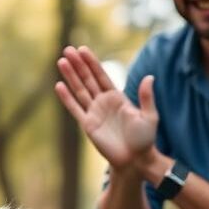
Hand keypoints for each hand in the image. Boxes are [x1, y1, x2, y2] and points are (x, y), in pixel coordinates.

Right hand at [54, 46, 157, 169]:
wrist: (135, 159)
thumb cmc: (145, 139)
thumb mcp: (150, 116)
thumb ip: (146, 97)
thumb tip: (149, 77)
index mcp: (117, 97)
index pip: (102, 76)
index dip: (92, 63)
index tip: (83, 50)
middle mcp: (103, 102)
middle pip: (87, 79)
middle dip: (78, 65)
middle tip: (67, 49)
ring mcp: (94, 113)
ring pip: (79, 90)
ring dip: (70, 76)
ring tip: (61, 61)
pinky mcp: (87, 125)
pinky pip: (75, 109)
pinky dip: (66, 98)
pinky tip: (59, 86)